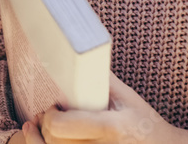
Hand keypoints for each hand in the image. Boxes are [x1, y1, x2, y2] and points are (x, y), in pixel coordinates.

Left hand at [21, 73, 187, 143]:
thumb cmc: (145, 122)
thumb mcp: (127, 97)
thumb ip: (100, 78)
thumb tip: (76, 52)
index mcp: (111, 128)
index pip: (62, 125)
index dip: (50, 115)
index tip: (53, 106)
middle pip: (54, 140)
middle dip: (44, 125)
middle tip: (45, 114)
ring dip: (43, 140)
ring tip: (42, 126)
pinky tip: (44, 139)